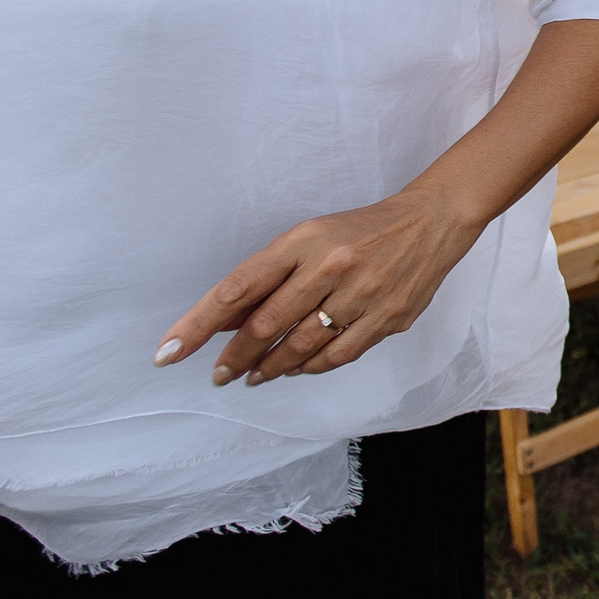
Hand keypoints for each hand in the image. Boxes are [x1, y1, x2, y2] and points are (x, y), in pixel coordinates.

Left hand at [155, 189, 479, 387]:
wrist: (429, 222)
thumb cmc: (358, 231)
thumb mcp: (309, 238)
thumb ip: (270, 278)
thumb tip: (226, 321)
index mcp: (304, 240)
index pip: (239, 286)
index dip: (199, 323)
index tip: (168, 351)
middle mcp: (331, 265)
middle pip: (267, 324)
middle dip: (234, 357)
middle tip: (218, 375)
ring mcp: (362, 293)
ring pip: (301, 347)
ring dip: (269, 368)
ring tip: (253, 376)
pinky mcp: (387, 317)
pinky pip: (337, 356)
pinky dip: (309, 368)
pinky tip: (294, 370)